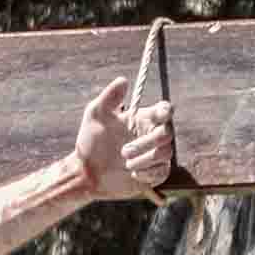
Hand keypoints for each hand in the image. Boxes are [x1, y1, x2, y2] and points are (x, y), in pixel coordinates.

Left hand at [75, 79, 173, 200]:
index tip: (160, 115)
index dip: (166, 111)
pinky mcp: (154, 174)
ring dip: (145, 159)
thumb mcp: (95, 115)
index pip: (165, 110)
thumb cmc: (90, 141)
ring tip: (125, 163)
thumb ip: (109, 97)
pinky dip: (148, 173)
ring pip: (166, 153)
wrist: (86, 173)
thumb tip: (123, 80)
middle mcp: (152, 135)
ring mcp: (155, 155)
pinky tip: (132, 173)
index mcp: (143, 119)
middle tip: (124, 152)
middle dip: (147, 143)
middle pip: (167, 134)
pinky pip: (162, 172)